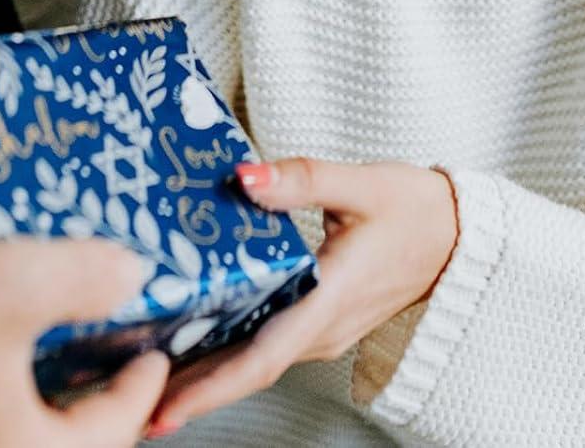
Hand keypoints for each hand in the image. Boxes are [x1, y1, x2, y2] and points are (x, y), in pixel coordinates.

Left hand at [146, 158, 458, 436]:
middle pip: (248, 369)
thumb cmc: (415, 208)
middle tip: (126, 394)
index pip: (263, 356)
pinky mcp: (322, 322)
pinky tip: (195, 337)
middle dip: (189, 387)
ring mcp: (324, 331)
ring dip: (205, 371)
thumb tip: (243, 177)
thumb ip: (302, 179)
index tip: (162, 407)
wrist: (458, 235)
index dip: (211, 387)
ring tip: (143, 367)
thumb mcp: (361, 183)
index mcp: (330, 299)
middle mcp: (323, 329)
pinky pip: (269, 346)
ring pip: (256, 361)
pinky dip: (228, 351)